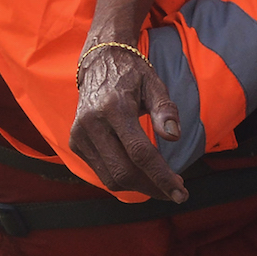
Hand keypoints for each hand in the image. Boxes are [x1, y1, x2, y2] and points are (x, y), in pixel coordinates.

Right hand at [71, 36, 188, 203]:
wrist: (99, 62)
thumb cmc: (132, 74)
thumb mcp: (154, 84)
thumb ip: (166, 110)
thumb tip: (174, 136)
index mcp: (114, 108)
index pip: (140, 153)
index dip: (161, 177)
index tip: (180, 193)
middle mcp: (92, 124)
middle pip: (124, 172)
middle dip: (152, 188)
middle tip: (176, 192)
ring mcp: (80, 135)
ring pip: (110, 178)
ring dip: (139, 187)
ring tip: (160, 184)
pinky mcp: (75, 142)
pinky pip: (101, 172)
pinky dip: (123, 178)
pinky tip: (140, 174)